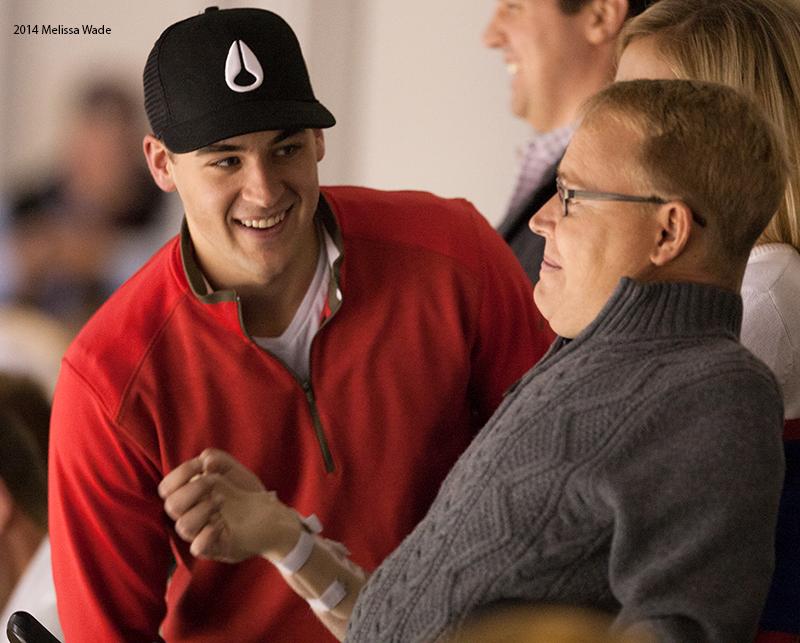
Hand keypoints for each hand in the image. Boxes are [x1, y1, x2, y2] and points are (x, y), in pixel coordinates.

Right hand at [159, 449, 298, 562]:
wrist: (272, 513)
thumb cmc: (245, 492)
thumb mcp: (233, 470)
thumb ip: (218, 459)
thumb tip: (205, 460)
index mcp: (190, 496)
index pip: (166, 488)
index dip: (180, 473)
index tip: (201, 465)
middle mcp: (192, 515)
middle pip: (172, 506)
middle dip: (194, 488)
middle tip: (215, 481)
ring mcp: (202, 533)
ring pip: (183, 526)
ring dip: (203, 508)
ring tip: (222, 500)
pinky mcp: (216, 548)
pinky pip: (198, 547)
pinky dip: (205, 535)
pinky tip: (219, 525)